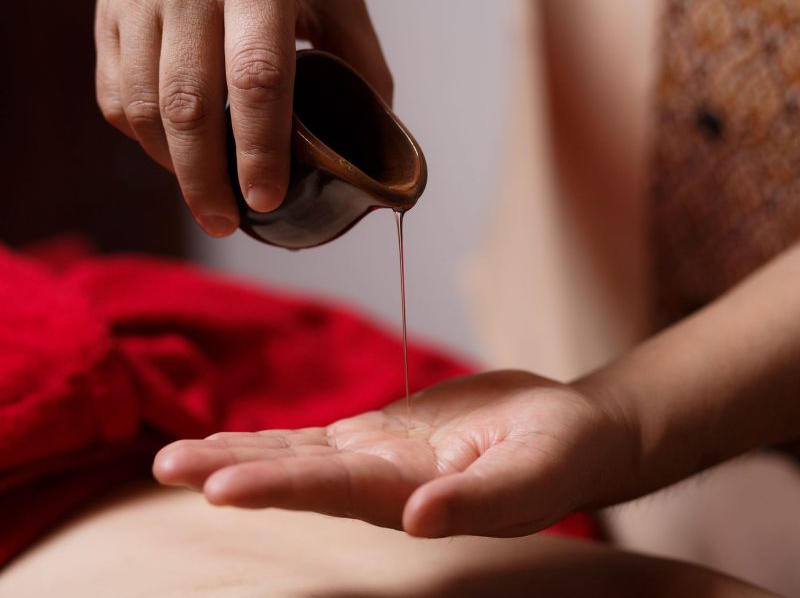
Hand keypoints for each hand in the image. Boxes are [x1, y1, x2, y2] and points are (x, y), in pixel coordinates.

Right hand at [95, 0, 391, 236]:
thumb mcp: (338, 0)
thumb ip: (360, 68)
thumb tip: (368, 148)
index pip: (256, 79)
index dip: (261, 149)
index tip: (265, 199)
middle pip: (188, 106)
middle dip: (206, 181)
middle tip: (227, 223)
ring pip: (142, 108)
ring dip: (174, 167)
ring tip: (207, 196)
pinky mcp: (108, 13)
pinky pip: (114, 96)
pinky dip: (144, 139)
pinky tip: (176, 154)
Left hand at [153, 370, 635, 537]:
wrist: (567, 431)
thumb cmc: (562, 453)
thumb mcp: (535, 472)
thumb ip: (480, 498)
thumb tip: (419, 519)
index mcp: (417, 495)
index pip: (336, 491)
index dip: (278, 486)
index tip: (217, 488)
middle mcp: (385, 484)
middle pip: (299, 476)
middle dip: (234, 472)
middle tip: (169, 467)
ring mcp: (379, 459)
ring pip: (298, 456)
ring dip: (238, 455)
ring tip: (175, 459)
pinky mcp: (382, 435)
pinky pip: (317, 437)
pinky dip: (273, 438)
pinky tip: (232, 442)